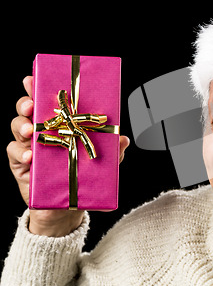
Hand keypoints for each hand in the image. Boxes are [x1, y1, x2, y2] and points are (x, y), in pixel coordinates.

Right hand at [7, 76, 129, 236]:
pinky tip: (31, 155)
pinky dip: (21, 152)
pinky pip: (15, 154)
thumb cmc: (83, 176)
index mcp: (59, 125)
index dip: (37, 89)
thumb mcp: (101, 162)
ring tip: (31, 130)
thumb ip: (113, 151)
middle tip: (31, 105)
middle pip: (27, 111)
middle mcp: (41, 132)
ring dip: (22, 126)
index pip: (46, 103)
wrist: (68, 206)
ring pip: (18, 128)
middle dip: (26, 104)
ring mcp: (29, 147)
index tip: (33, 79)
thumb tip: (124, 139)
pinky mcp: (21, 166)